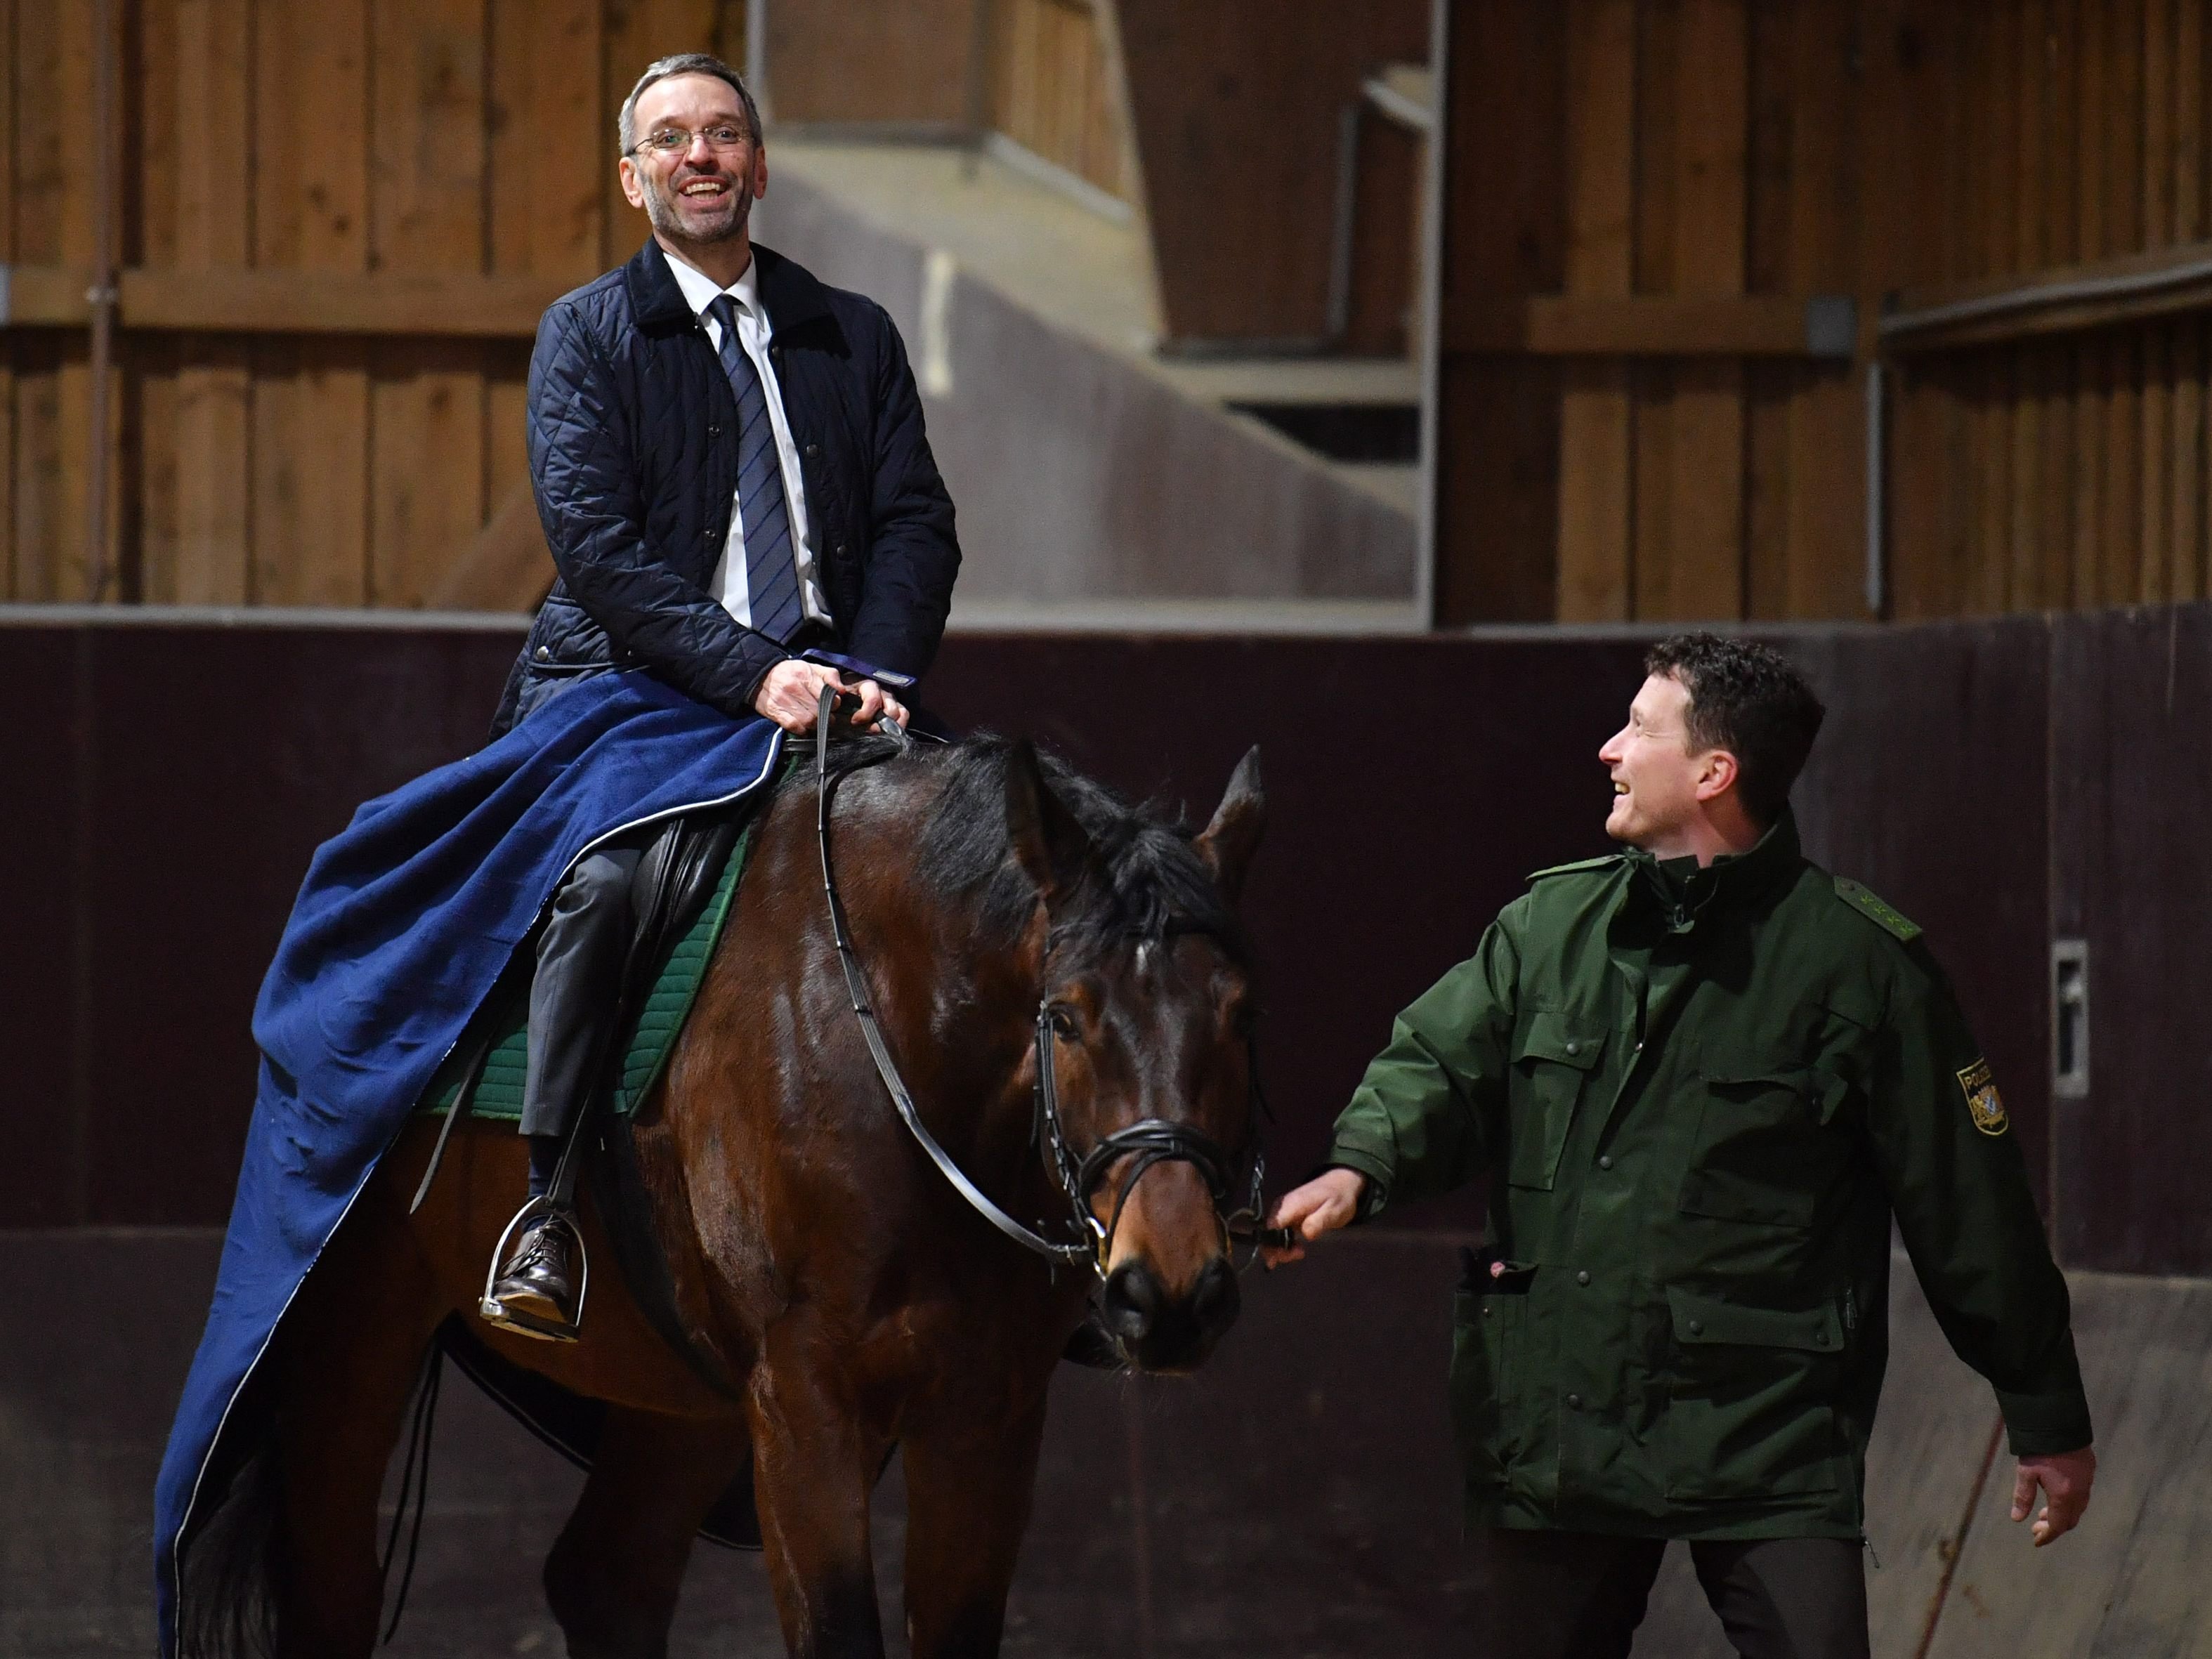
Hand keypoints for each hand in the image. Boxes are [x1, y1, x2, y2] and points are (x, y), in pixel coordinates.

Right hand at [750, 660, 907, 734]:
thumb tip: (841, 691)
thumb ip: (830, 675)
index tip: (832, 706)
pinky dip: (802, 730)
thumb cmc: (791, 672)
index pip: (827, 695)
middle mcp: (793, 687)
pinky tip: (804, 726)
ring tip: (816, 722)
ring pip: (808, 720)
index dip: (833, 704)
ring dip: (815, 725)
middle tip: (826, 717)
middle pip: (819, 711)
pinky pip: (794, 726)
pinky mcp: (775, 712)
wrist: (760, 675)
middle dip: (826, 717)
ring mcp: (783, 700)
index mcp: (804, 674)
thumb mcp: (811, 667)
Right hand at [1259, 1168, 1365, 1267]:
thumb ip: (1318, 1222)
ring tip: (1299, 1253)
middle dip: (1275, 1249)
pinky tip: (1295, 1249)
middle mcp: (1281, 1207)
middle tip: (1296, 1256)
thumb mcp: (1334, 1210)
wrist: (1340, 1184)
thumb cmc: (1337, 1198)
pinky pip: (1278, 1232)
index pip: (1272, 1225)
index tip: (1281, 1256)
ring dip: (1280, 1248)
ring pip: (1271, 1233)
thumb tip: (1306, 1234)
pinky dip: (1283, 1243)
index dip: (1272, 1243)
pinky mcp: (1286, 1216)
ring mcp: (1282, 1211)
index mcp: (1291, 1204)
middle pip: (1268, 1232)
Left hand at [2011, 1447, 2095, 1545]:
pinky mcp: (2089, 1470)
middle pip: (2069, 1520)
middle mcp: (2080, 1493)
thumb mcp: (2026, 1472)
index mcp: (2064, 1496)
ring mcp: (2087, 1482)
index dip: (2047, 1536)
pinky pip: (2082, 1496)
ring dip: (2062, 1514)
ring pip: (2077, 1509)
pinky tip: (2057, 1496)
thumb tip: (2017, 1519)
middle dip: (2054, 1527)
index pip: (2058, 1525)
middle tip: (2037, 1526)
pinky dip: (2070, 1503)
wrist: (2060, 1423)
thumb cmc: (2040, 1448)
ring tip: (2044, 1512)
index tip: (2036, 1541)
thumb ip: (2023, 1496)